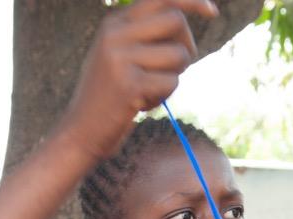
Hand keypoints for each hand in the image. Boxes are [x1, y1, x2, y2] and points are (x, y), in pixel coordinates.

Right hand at [55, 0, 218, 164]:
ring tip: (150, 90)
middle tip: (177, 68)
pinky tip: (141, 106)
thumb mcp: (118, 56)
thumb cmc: (107, 96)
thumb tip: (183, 18)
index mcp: (113, 23)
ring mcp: (120, 58)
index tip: (213, 12)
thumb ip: (143, 35)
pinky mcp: (129, 85)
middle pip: (176, 20)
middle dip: (187, 45)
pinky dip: (163, 97)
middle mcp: (114, 34)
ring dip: (175, 76)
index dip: (192, 1)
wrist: (79, 133)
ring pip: (178, 54)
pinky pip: (171, 83)